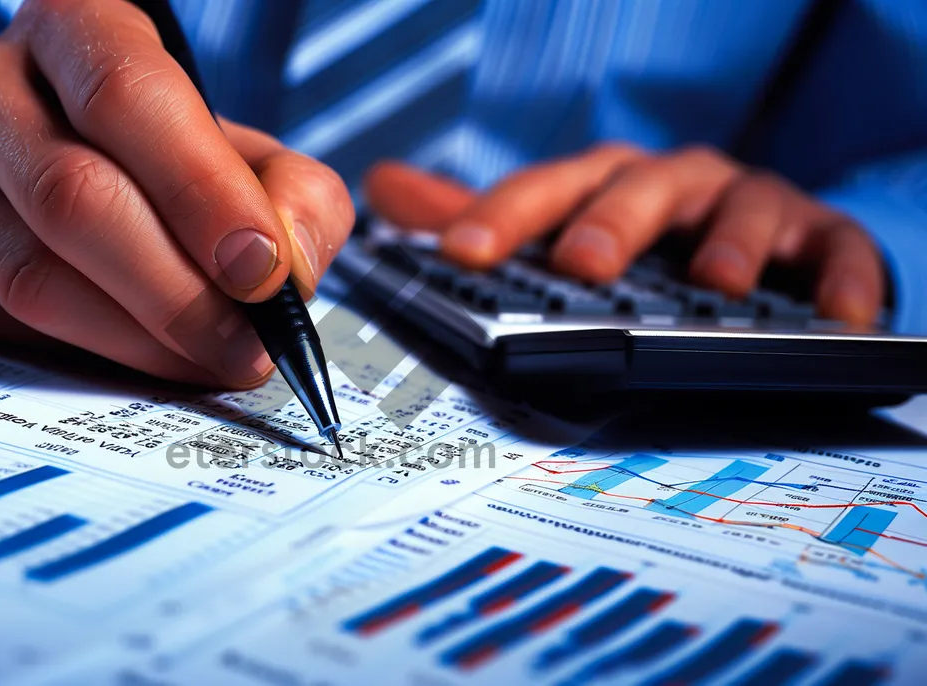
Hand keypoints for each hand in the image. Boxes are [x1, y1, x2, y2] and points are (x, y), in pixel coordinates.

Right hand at [0, 0, 352, 387]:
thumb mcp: (244, 148)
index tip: (263, 272)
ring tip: (210, 359)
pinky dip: (89, 358)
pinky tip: (143, 359)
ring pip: (33, 276)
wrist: (62, 152)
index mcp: (70, 28)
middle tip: (246, 344)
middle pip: (72, 197)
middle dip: (176, 291)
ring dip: (138, 339)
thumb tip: (289, 270)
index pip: (125, 99)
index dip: (200, 192)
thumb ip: (293, 196)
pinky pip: (7, 327)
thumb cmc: (163, 150)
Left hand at [365, 144, 884, 325]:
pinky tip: (840, 315)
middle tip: (583, 264)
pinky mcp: (821, 239)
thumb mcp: (560, 222)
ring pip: (741, 213)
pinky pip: (839, 252)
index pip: (545, 189)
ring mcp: (747, 207)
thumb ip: (482, 214)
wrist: (754, 239)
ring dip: (728, 245)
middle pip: (638, 191)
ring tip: (715, 285)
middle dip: (611, 223)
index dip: (502, 214)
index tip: (461, 251)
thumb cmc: (644, 234)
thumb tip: (384, 187)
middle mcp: (671, 185)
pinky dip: (844, 280)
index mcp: (603, 185)